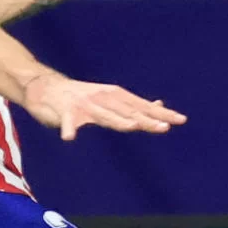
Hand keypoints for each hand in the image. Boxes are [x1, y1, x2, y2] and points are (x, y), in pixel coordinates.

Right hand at [19, 73, 186, 140]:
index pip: (143, 106)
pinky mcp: (66, 112)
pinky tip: (69, 138)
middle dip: (147, 119)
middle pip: (129, 112)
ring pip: (105, 115)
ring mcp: (86, 105)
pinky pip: (68, 123)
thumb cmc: (82, 97)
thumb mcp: (111, 99)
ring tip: (132, 126)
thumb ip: (134, 105)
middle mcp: (104, 99)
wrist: (46, 89)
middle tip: (165, 127)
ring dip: (118, 120)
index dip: (162, 113)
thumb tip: (160, 105)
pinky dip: (69, 129)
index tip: (181, 120)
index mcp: (116, 97)